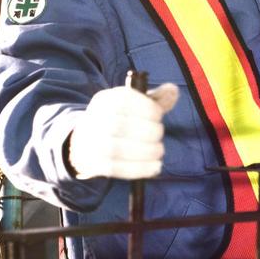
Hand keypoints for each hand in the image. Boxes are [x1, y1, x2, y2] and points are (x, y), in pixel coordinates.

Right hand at [65, 82, 179, 179]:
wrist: (86, 142)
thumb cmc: (119, 120)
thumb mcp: (134, 106)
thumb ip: (155, 99)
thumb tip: (172, 90)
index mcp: (104, 101)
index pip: (123, 100)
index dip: (146, 108)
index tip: (159, 115)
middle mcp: (93, 120)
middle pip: (119, 126)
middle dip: (148, 131)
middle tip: (159, 135)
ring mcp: (90, 143)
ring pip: (117, 149)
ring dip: (146, 151)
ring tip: (159, 151)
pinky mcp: (93, 163)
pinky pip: (115, 168)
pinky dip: (140, 169)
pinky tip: (155, 167)